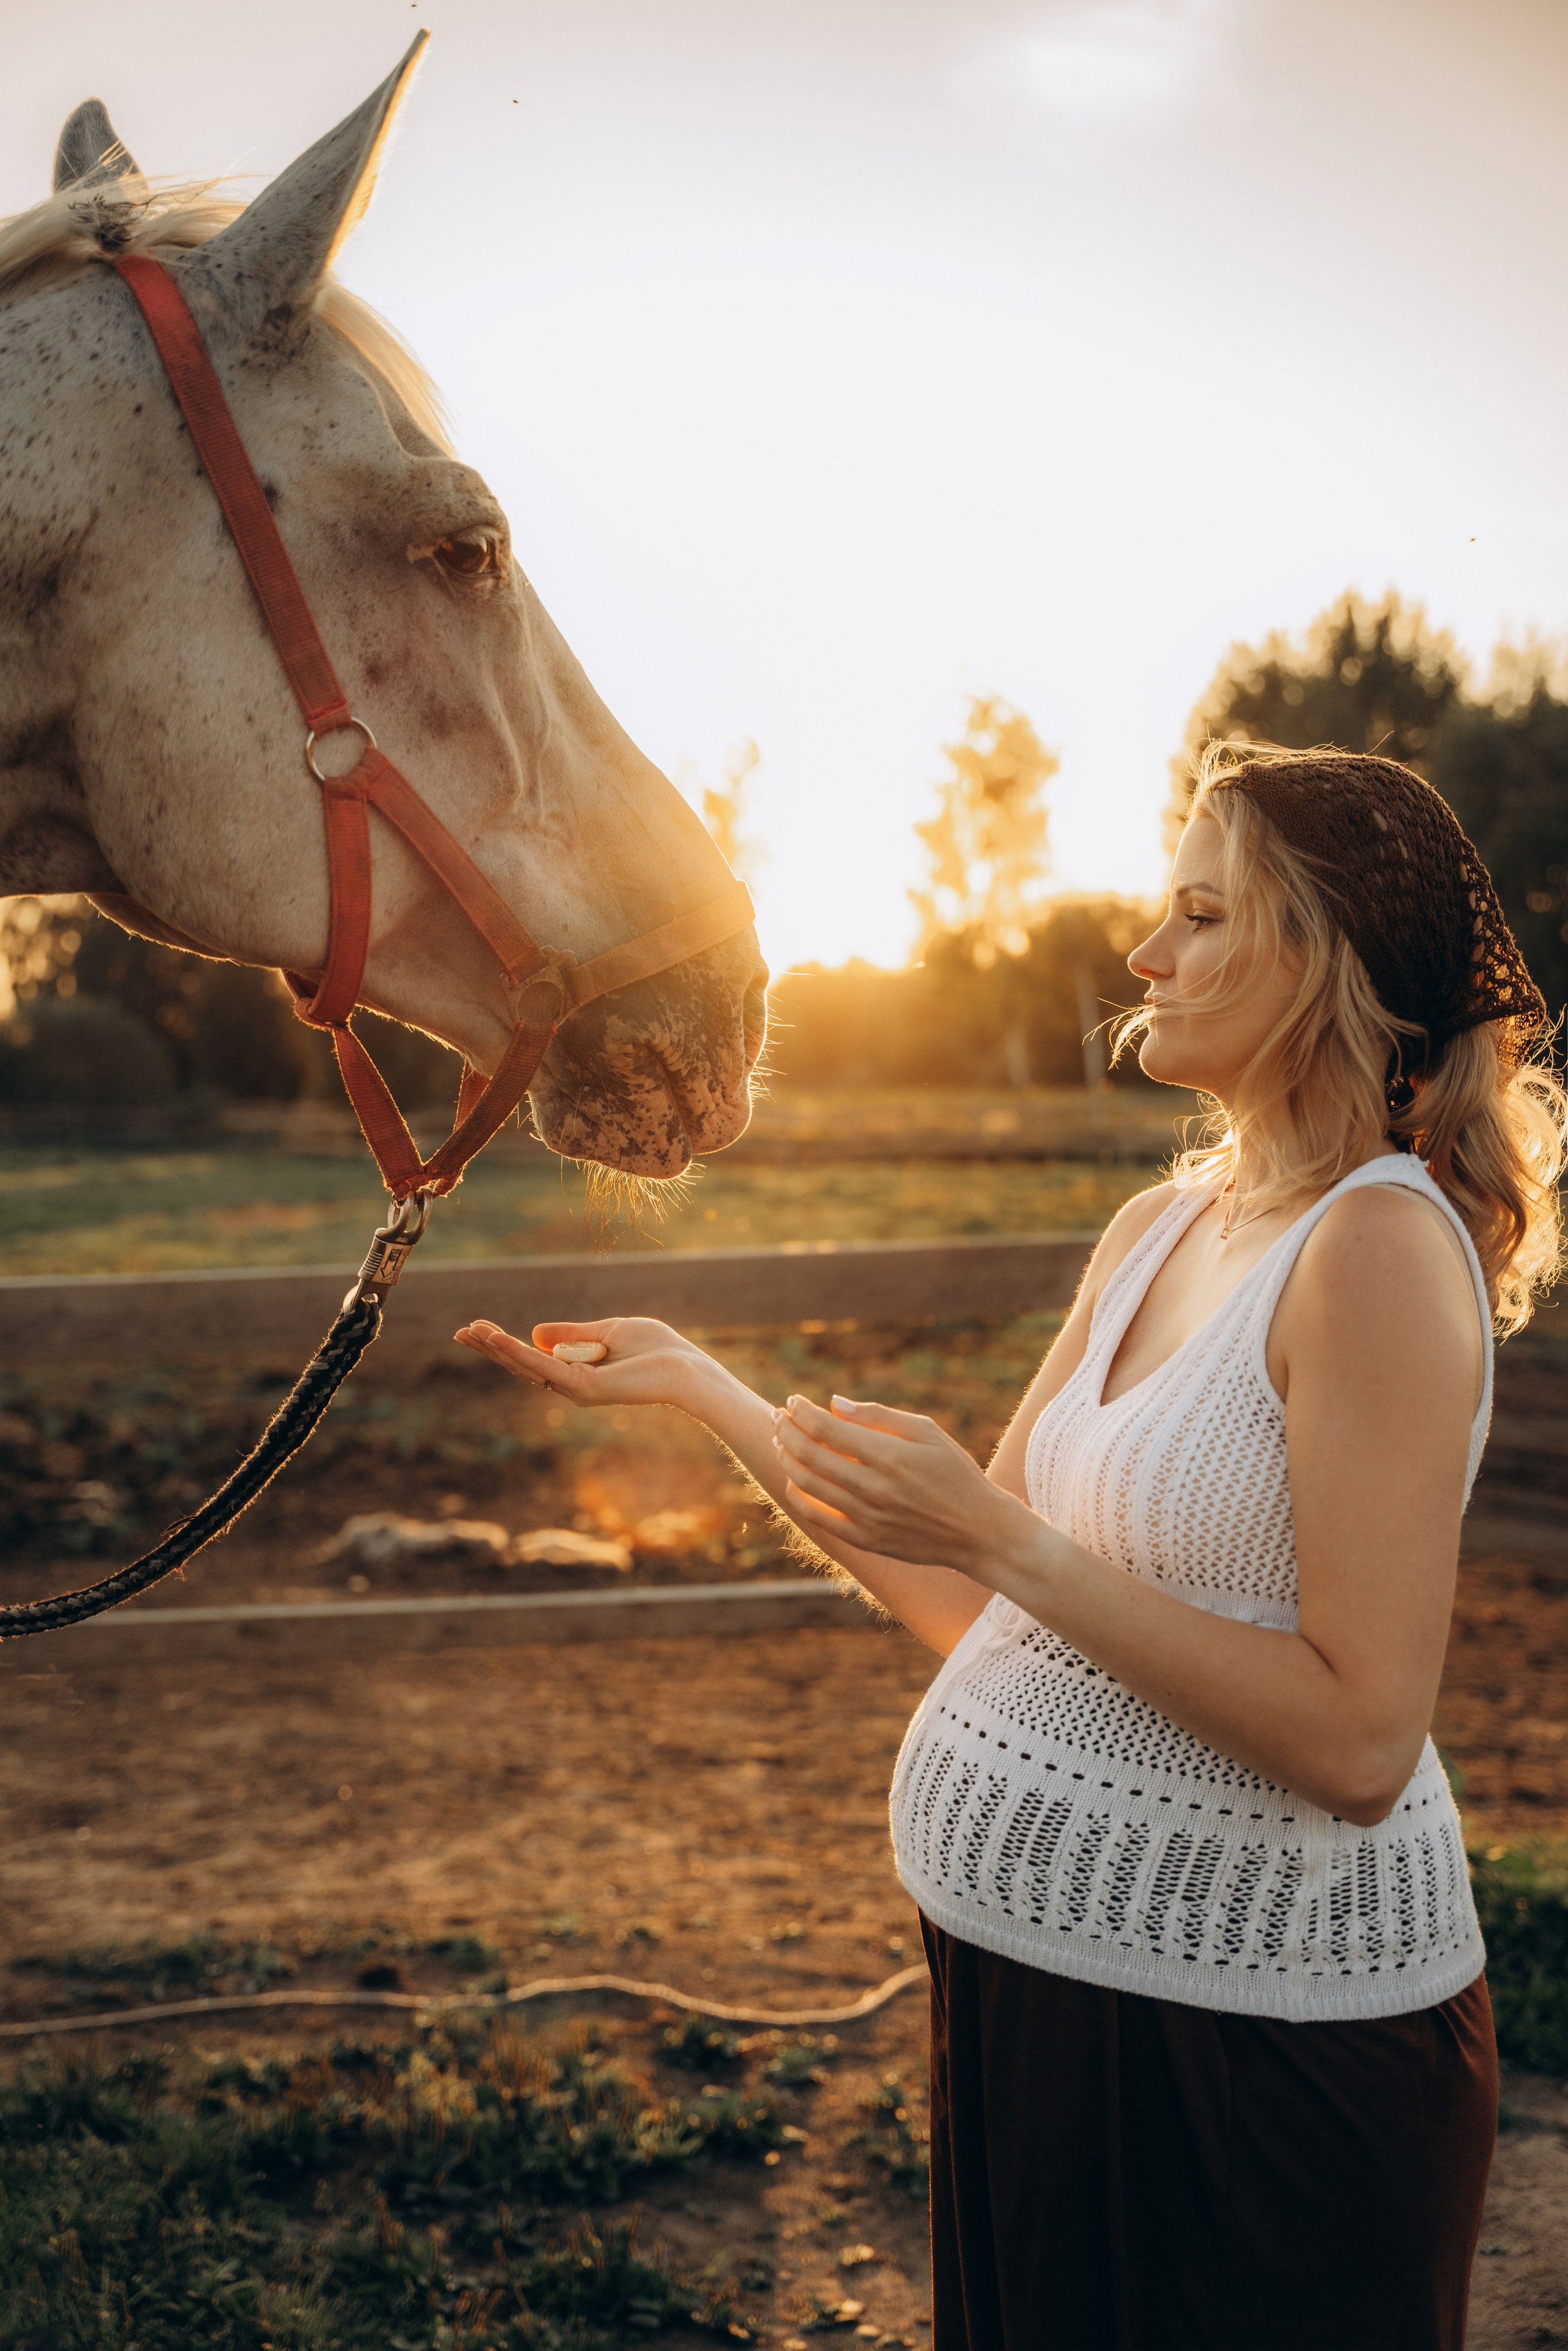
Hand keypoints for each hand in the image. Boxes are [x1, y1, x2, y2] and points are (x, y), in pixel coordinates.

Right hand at [453, 1316, 712, 1413]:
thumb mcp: (608, 1331)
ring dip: (497, 1349)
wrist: (685, 1368)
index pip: (532, 1358)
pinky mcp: (584, 1389)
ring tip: (470, 1332)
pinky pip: (544, 1368)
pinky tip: (497, 1340)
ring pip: (527, 1367)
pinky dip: (519, 1353)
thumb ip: (573, 1334)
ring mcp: (576, 1389)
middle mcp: (571, 1384)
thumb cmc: (657, 1350)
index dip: (504, 1344)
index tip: (478, 1328)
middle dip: (491, 1348)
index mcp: (577, 1371)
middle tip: (460, 1332)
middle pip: (522, 1365)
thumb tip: (536, 1332)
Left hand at [771, 1392, 1034, 1582]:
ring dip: (787, 1460)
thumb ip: (878, 1416)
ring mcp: (867, 1517)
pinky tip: (794, 1480)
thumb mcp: (927, 1432)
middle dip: (787, 1432)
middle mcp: (873, 1488)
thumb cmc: (955, 1473)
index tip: (793, 1401)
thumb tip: (835, 1403)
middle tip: (778, 1417)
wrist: (978, 1530)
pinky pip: (819, 1517)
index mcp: (889, 1455)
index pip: (826, 1429)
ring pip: (808, 1485)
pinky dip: (799, 1496)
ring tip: (781, 1443)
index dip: (802, 1412)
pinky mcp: (866, 1540)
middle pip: (810, 1455)